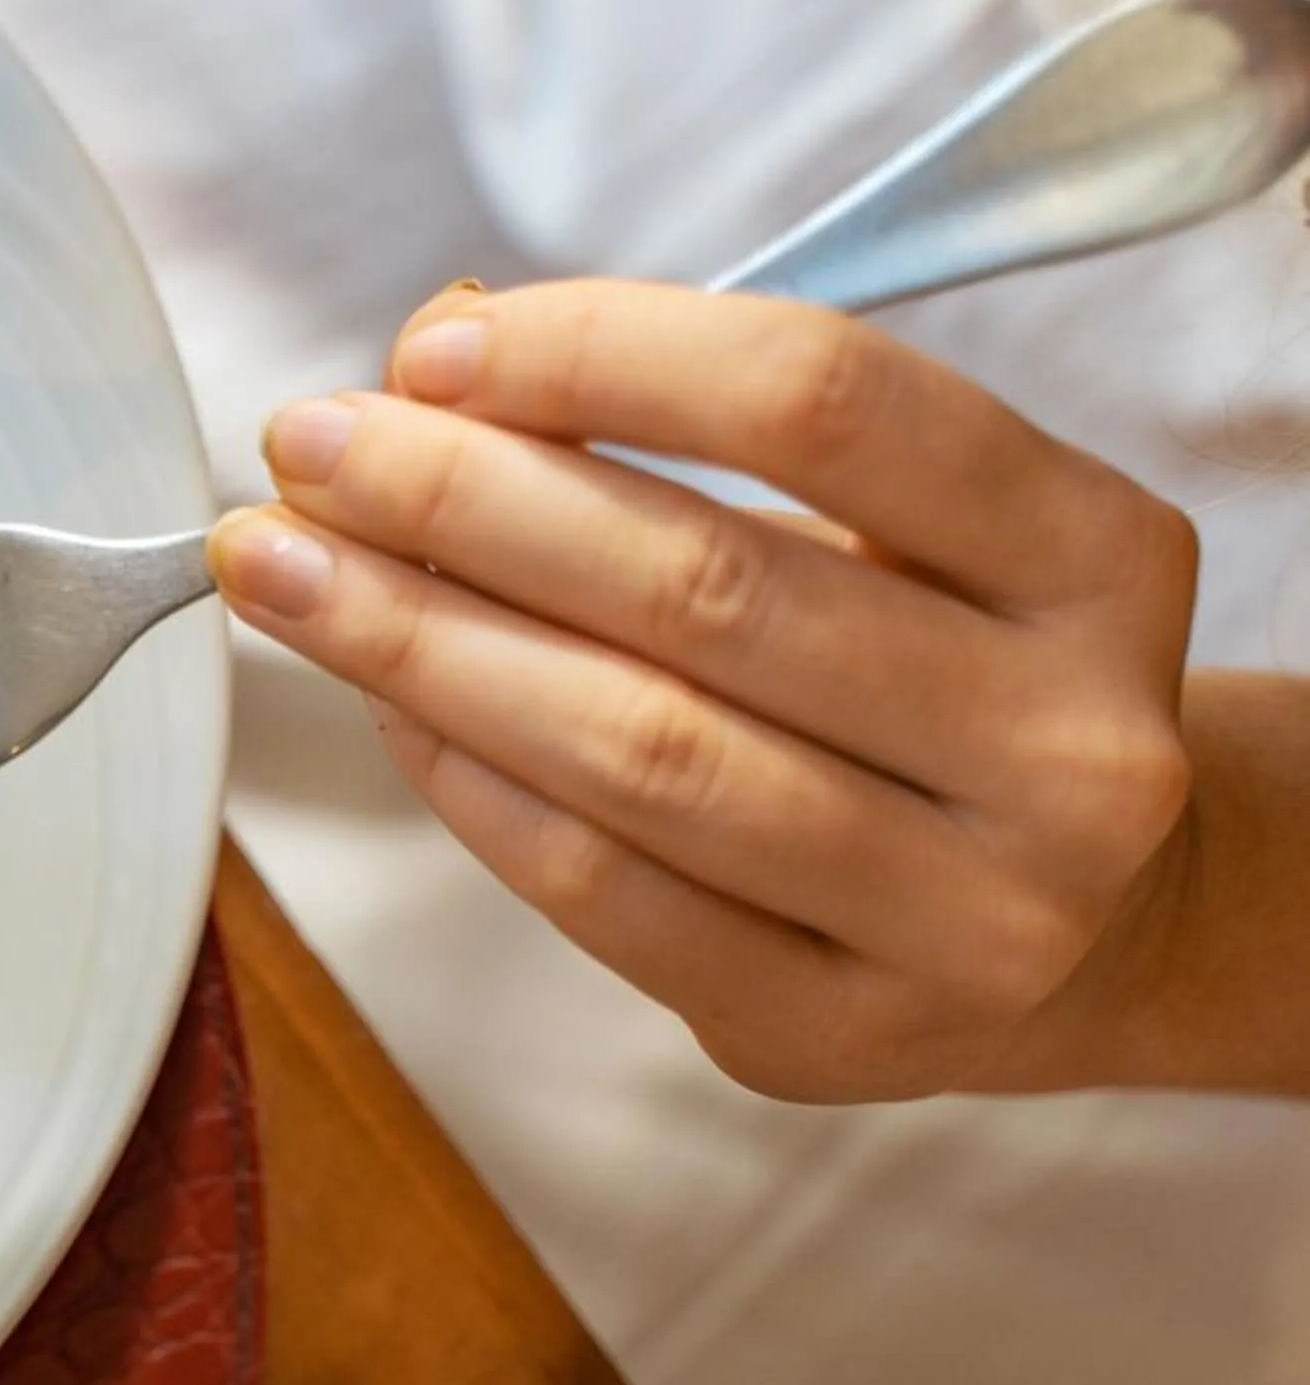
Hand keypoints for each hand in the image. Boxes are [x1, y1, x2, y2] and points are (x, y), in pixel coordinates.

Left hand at [209, 280, 1200, 1102]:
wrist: (1092, 928)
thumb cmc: (946, 680)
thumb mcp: (892, 527)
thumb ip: (698, 432)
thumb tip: (441, 358)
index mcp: (1096, 558)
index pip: (820, 402)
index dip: (598, 354)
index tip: (427, 349)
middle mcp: (1063, 746)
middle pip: (701, 586)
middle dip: (461, 500)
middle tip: (304, 452)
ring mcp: (968, 916)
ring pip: (637, 750)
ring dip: (421, 643)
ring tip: (288, 572)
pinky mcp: (841, 1035)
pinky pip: (602, 893)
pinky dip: (466, 783)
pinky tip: (382, 704)